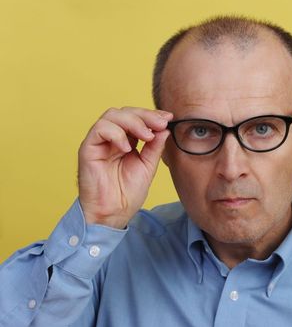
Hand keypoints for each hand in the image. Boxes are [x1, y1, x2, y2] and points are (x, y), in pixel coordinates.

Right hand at [78, 107, 172, 228]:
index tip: (169, 118)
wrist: (113, 213)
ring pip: (112, 115)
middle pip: (125, 112)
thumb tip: (164, 128)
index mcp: (126, 140)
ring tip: (146, 136)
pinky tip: (127, 148)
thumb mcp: (148, 166)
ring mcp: (99, 142)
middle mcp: (111, 138)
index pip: (136, 118)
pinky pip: (99, 129)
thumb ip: (155, 147)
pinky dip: (116, 134)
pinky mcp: (88, 149)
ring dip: (133, 122)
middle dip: (145, 115)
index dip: (152, 114)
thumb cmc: (127, 193)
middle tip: (160, 124)